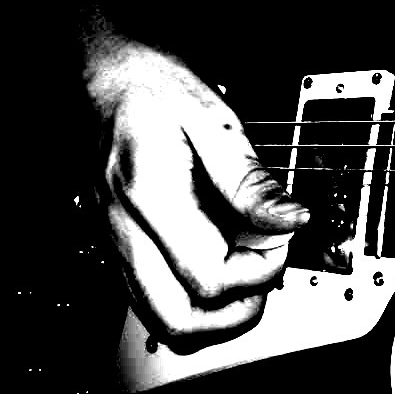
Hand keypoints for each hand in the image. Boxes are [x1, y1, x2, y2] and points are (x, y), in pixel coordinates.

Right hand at [86, 43, 308, 350]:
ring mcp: (113, 241)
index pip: (209, 278)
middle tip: (267, 266)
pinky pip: (154, 297)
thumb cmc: (151, 82)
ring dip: (217, 313)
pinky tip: (220, 258)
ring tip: (247, 267)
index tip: (281, 236)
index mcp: (147, 193)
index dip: (260, 269)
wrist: (104, 70)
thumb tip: (291, 220)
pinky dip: (195, 296)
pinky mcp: (117, 243)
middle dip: (239, 310)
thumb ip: (250, 179)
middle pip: (179, 322)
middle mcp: (121, 228)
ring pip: (162, 321)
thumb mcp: (213, 118)